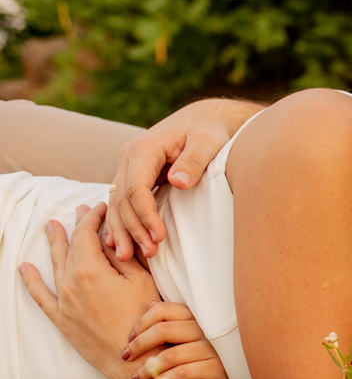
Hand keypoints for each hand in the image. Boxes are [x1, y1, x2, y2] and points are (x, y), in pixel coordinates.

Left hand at [19, 203, 160, 378]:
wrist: (135, 358)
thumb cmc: (144, 320)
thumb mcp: (141, 281)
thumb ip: (122, 257)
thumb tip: (110, 239)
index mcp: (91, 269)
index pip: (87, 234)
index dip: (93, 218)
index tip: (100, 208)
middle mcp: (72, 282)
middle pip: (71, 246)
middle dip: (76, 226)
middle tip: (79, 210)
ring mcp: (64, 301)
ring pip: (55, 265)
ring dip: (54, 244)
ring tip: (51, 227)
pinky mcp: (61, 318)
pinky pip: (40, 296)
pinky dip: (31, 281)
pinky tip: (25, 269)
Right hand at [105, 99, 262, 260]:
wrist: (202, 121)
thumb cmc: (208, 132)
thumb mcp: (207, 142)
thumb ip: (194, 161)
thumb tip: (178, 182)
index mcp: (144, 148)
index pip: (136, 188)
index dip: (146, 215)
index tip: (159, 236)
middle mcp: (129, 158)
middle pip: (122, 199)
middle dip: (134, 228)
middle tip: (150, 253)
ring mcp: (128, 168)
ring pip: (117, 204)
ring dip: (123, 231)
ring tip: (131, 256)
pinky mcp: (132, 177)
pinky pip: (121, 204)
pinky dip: (120, 224)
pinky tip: (120, 245)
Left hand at [125, 301, 235, 378]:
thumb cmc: (203, 359)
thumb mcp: (188, 338)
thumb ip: (171, 322)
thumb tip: (151, 304)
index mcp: (194, 318)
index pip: (162, 310)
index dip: (141, 323)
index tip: (129, 339)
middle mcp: (204, 330)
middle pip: (163, 330)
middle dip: (139, 345)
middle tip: (125, 358)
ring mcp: (212, 349)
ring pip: (171, 354)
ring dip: (147, 368)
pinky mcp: (217, 369)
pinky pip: (184, 372)